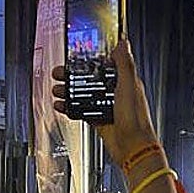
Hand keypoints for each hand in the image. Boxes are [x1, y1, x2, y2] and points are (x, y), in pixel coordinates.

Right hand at [52, 39, 156, 162]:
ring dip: (70, 91)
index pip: (107, 66)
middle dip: (74, 76)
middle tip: (59, 72)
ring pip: (85, 96)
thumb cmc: (136, 120)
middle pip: (91, 80)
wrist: (133, 148)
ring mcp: (108, 108)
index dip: (91, 60)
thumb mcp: (129, 86)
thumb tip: (124, 43)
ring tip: (57, 88)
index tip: (77, 56)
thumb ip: (125, 65)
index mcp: (126, 83)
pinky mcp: (100, 121)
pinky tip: (62, 105)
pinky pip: (83, 112)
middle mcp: (117, 95)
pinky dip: (71, 108)